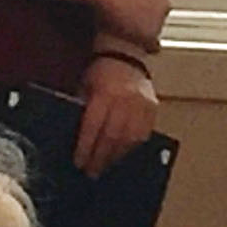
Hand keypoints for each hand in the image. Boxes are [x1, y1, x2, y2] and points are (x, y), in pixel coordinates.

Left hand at [75, 53, 159, 175]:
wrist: (126, 55)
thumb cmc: (101, 72)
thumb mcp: (86, 86)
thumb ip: (83, 109)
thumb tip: (74, 136)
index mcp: (105, 93)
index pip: (94, 127)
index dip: (86, 148)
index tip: (80, 162)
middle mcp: (125, 100)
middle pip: (112, 137)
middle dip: (100, 157)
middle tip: (92, 171)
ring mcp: (141, 105)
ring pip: (129, 139)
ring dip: (116, 156)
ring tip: (106, 166)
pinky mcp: (152, 108)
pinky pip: (144, 134)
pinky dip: (132, 147)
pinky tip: (122, 154)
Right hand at [91, 0, 172, 50]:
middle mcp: (166, 4)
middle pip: (158, 14)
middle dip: (147, 14)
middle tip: (128, 14)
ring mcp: (158, 22)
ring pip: (155, 29)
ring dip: (145, 29)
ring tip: (126, 28)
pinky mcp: (148, 37)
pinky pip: (152, 46)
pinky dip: (145, 46)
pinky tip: (134, 44)